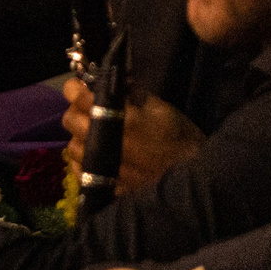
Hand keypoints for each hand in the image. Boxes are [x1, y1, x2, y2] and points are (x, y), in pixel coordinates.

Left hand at [62, 82, 203, 193]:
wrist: (199, 179)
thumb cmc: (182, 139)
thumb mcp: (163, 109)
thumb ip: (134, 95)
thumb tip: (113, 82)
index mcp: (123, 120)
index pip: (81, 98)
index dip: (74, 89)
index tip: (77, 86)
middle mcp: (109, 143)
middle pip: (71, 121)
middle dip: (75, 110)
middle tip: (86, 109)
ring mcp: (108, 167)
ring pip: (72, 147)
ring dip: (79, 137)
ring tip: (91, 134)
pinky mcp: (110, 186)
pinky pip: (81, 171)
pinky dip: (82, 161)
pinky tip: (92, 156)